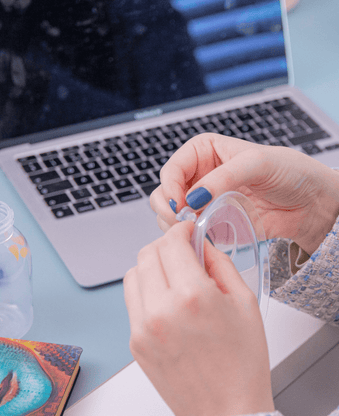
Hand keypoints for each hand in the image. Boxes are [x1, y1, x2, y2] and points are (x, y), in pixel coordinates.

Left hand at [124, 221, 274, 415]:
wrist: (226, 411)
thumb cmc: (242, 363)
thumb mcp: (244, 302)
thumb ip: (219, 263)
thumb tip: (200, 243)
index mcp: (192, 297)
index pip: (171, 243)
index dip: (180, 229)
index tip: (187, 231)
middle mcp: (161, 310)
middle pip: (147, 253)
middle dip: (165, 245)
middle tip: (181, 251)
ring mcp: (142, 328)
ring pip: (133, 273)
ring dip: (151, 266)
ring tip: (172, 276)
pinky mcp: (135, 342)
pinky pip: (132, 300)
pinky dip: (146, 290)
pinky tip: (165, 300)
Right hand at [152, 133, 338, 254]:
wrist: (309, 203)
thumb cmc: (288, 172)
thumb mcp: (256, 163)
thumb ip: (222, 177)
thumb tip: (193, 198)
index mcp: (203, 152)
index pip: (172, 169)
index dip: (171, 187)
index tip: (180, 204)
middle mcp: (198, 176)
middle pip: (165, 192)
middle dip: (168, 207)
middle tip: (182, 219)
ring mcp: (203, 202)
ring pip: (170, 214)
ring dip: (175, 224)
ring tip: (194, 228)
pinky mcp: (210, 223)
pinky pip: (188, 231)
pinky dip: (188, 236)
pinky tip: (201, 237)